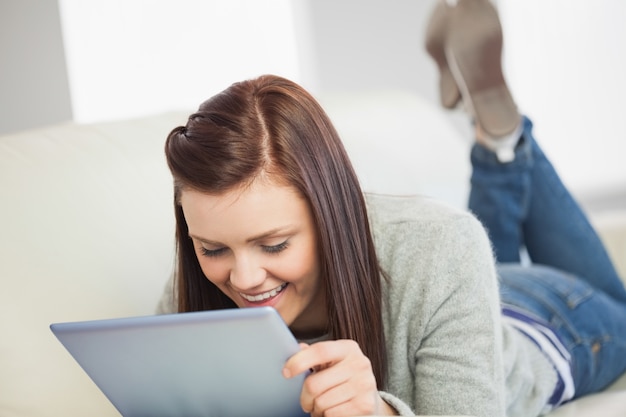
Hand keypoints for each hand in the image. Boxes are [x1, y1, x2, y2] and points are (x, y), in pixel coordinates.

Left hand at [282, 340, 396, 416]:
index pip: (320, 351)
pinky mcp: (365, 405)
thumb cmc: (343, 378)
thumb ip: (314, 354)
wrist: (369, 399)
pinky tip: (332, 411)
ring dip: (316, 409)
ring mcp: (364, 384)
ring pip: (321, 402)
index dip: (299, 361)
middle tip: (306, 401)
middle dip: (304, 397)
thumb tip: (297, 348)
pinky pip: (332, 414)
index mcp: (348, 348)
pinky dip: (326, 416)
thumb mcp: (332, 362)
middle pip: (314, 384)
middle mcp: (359, 364)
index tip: (286, 372)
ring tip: (322, 405)